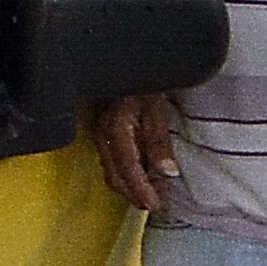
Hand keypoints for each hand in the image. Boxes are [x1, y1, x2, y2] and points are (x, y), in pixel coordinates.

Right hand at [90, 90, 181, 214]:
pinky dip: (124, 175)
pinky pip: (110, 161)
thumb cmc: (142, 81)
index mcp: (116, 129)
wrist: (124, 59)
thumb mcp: (156, 108)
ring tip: (148, 196)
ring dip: (128, 188)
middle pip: (114, 176)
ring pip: (110, 171)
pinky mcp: (102, 131)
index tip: (155, 205)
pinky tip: (138, 176)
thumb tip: (167, 173)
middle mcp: (103, 134)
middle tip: (153, 206)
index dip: (141, 191)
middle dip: (133, 195)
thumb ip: (158, 141)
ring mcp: (99, 133)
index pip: (127, 170)